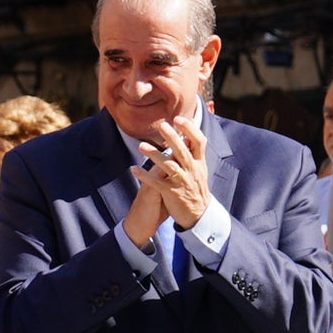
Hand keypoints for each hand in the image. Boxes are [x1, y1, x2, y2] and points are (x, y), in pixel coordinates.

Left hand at [146, 114, 211, 230]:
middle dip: (172, 137)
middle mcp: (192, 170)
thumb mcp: (199, 169)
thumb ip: (193, 153)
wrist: (198, 214)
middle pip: (182, 151)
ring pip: (169, 166)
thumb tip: (186, 135)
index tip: (178, 118)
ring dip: (154, 155)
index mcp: (199, 162)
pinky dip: (145, 176)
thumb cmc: (196, 187)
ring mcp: (182, 182)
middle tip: (161, 125)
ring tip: (141, 146)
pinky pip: (156, 183)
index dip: (190, 129)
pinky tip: (134, 169)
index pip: (199, 141)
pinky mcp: (172, 193)